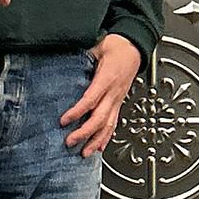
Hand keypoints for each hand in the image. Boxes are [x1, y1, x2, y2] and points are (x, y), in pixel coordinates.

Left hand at [60, 33, 141, 156]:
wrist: (135, 47)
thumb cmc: (117, 46)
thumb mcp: (98, 46)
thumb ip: (83, 57)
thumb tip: (67, 62)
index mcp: (107, 79)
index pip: (90, 100)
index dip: (77, 112)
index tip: (64, 121)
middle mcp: (114, 93)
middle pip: (99, 118)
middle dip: (84, 133)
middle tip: (69, 141)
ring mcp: (117, 100)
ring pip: (108, 125)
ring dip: (96, 141)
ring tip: (85, 153)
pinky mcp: (119, 103)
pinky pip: (113, 123)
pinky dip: (106, 137)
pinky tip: (99, 147)